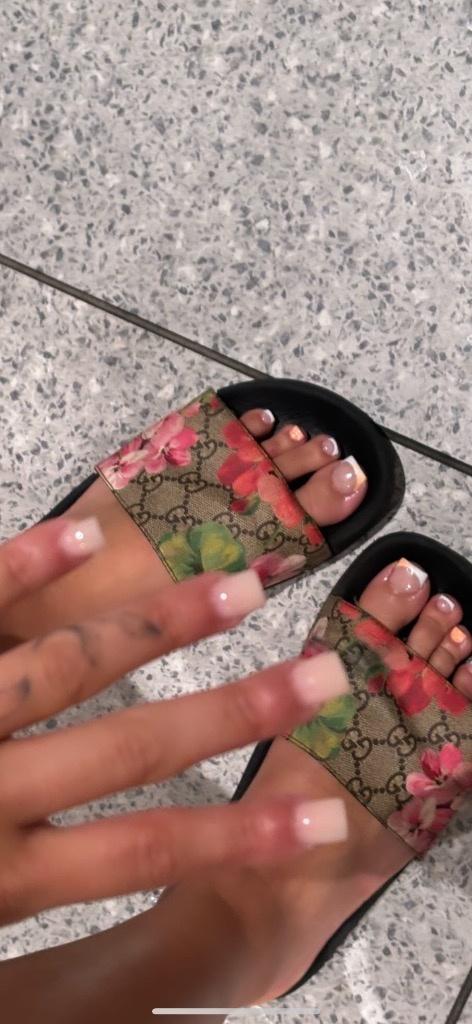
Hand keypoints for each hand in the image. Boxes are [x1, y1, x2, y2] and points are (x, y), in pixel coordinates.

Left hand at [0, 517, 346, 923]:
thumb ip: (34, 901)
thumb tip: (111, 916)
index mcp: (3, 876)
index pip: (145, 852)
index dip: (238, 839)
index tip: (320, 822)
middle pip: (134, 747)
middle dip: (235, 712)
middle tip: (323, 678)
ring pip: (69, 663)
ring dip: (162, 623)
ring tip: (241, 589)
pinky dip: (29, 565)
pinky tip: (87, 533)